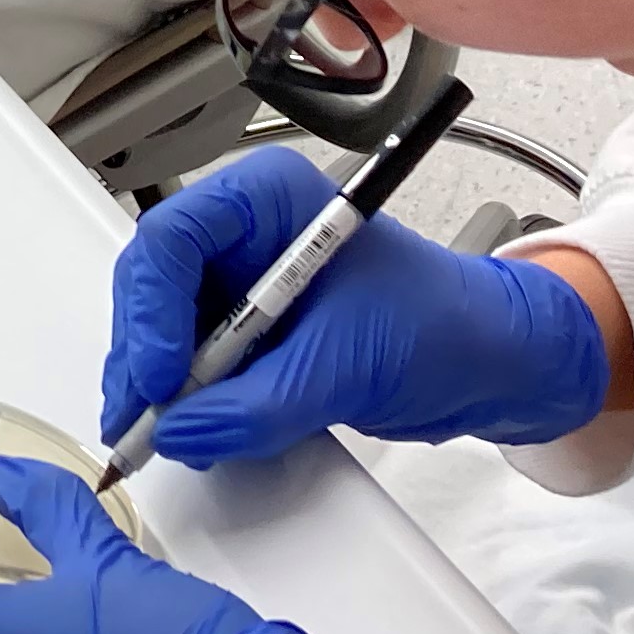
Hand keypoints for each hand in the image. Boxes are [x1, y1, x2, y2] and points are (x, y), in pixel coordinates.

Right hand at [104, 154, 613, 463]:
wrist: (494, 364)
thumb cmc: (445, 326)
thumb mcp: (348, 364)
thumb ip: (258, 404)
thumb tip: (181, 431)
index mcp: (267, 200)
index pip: (174, 238)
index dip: (152, 308)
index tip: (160, 375)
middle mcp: (245, 233)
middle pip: (154, 282)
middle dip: (143, 351)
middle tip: (140, 418)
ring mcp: (242, 283)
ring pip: (163, 326)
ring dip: (156, 382)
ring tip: (157, 434)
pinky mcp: (250, 333)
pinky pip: (193, 361)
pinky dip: (183, 400)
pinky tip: (186, 430)